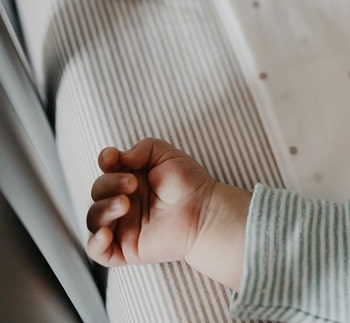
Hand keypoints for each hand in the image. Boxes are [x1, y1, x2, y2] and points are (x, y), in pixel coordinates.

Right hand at [86, 138, 216, 267]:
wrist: (205, 212)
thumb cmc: (189, 183)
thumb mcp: (167, 155)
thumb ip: (143, 148)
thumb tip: (120, 157)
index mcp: (130, 180)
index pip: (105, 170)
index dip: (105, 162)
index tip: (112, 158)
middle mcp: (124, 201)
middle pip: (98, 191)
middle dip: (109, 184)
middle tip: (132, 183)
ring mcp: (123, 226)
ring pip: (93, 219)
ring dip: (103, 209)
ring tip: (124, 204)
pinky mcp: (126, 249)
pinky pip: (98, 252)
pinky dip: (95, 244)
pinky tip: (105, 234)